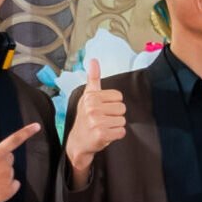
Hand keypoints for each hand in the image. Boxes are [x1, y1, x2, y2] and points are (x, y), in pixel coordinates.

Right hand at [0, 112, 39, 201]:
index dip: (26, 132)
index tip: (37, 127)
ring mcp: (6, 181)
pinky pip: (14, 184)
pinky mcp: (8, 193)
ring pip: (10, 171)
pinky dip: (6, 185)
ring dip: (1, 173)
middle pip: (9, 157)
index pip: (14, 140)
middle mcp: (3, 167)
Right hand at [65, 59, 127, 179]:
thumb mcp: (88, 96)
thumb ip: (93, 78)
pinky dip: (116, 136)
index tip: (102, 109)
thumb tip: (93, 60)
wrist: (78, 141)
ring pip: (123, 121)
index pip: (119, 96)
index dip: (113, 104)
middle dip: (115, 115)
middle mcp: (92, 108)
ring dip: (115, 126)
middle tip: (102, 120)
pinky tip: (105, 135)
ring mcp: (96, 121)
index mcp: (91, 96)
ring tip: (103, 127)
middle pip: (122, 108)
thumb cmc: (85, 118)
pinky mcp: (101, 134)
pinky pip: (121, 132)